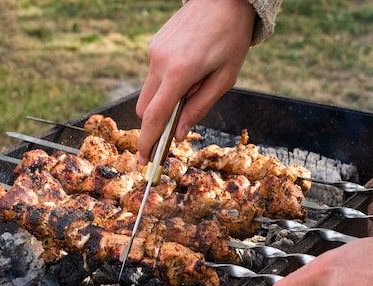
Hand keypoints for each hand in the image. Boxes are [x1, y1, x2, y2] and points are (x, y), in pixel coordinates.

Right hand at [136, 0, 255, 163]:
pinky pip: (154, 75)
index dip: (147, 142)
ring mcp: (153, 52)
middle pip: (144, 108)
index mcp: (179, 72)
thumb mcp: (224, 78)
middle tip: (174, 129)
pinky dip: (166, 84)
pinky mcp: (154, 45)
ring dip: (163, 101)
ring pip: (149, 92)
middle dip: (155, 123)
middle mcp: (159, 62)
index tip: (143, 160)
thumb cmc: (230, 38)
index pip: (154, 116)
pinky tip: (189, 70)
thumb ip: (199, 108)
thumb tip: (178, 134)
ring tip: (193, 86)